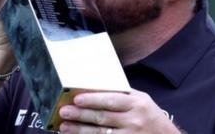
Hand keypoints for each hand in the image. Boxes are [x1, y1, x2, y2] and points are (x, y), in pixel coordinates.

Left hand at [58, 89, 180, 133]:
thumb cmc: (150, 115)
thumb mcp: (141, 100)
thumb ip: (121, 93)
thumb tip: (94, 84)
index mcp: (136, 103)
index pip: (112, 100)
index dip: (93, 100)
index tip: (77, 99)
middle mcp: (134, 120)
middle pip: (103, 118)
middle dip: (81, 115)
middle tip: (64, 112)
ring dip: (80, 130)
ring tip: (64, 126)